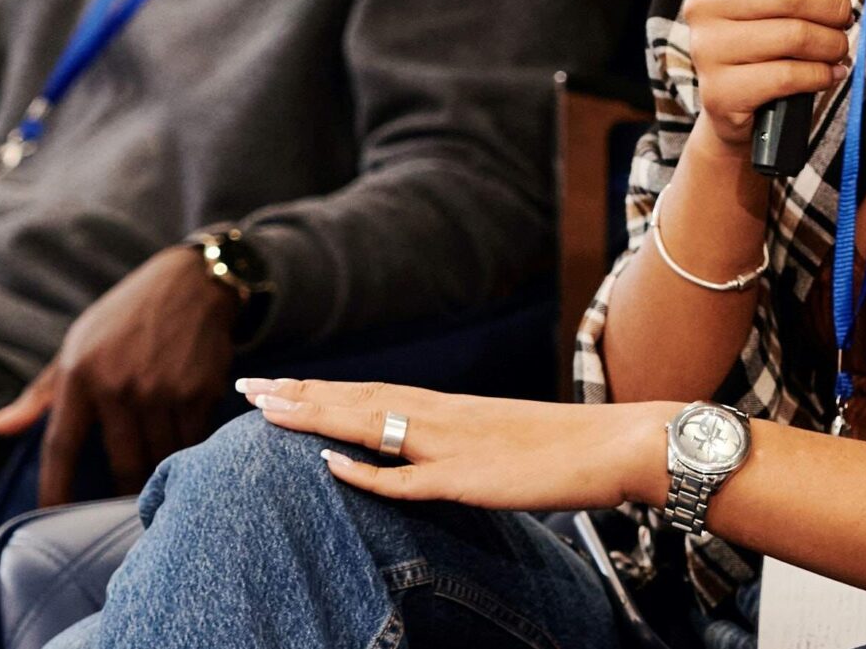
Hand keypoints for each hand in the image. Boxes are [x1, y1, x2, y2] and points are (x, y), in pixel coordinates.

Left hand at [0, 243, 239, 504]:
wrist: (192, 282)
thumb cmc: (124, 317)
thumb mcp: (75, 345)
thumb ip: (39, 395)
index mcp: (81, 375)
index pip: (61, 447)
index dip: (55, 489)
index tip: (52, 519)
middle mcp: (120, 386)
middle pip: (120, 464)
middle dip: (121, 494)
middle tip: (121, 515)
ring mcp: (163, 390)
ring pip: (160, 458)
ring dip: (159, 478)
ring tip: (157, 492)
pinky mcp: (200, 391)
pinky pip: (191, 441)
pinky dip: (186, 454)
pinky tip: (187, 458)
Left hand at [240, 377, 672, 510]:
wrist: (618, 444)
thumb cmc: (568, 449)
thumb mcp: (503, 442)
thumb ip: (461, 445)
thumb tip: (428, 459)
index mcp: (451, 408)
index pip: (371, 393)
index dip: (320, 390)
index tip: (276, 386)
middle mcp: (444, 416)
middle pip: (358, 400)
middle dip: (300, 395)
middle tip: (247, 388)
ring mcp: (454, 445)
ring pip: (371, 425)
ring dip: (316, 416)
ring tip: (267, 408)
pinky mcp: (470, 479)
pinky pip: (408, 478)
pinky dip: (366, 471)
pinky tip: (330, 465)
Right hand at [678, 0, 865, 146]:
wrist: (734, 102)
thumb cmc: (767, 38)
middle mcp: (707, 3)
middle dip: (834, 9)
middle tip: (843, 21)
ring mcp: (708, 48)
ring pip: (795, 36)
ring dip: (832, 44)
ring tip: (836, 49)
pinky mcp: (720, 90)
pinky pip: (787, 76)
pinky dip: (820, 75)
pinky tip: (828, 74)